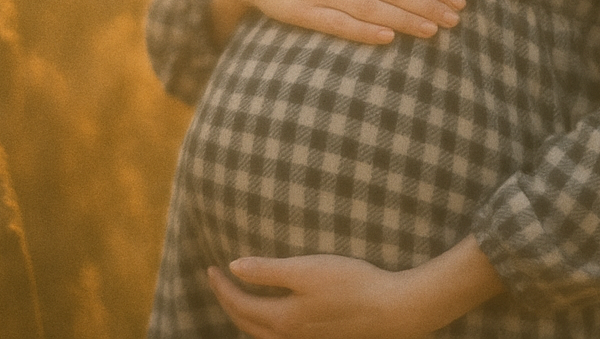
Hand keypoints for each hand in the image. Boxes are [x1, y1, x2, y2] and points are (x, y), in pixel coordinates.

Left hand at [206, 254, 436, 338]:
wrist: (388, 309)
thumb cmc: (349, 284)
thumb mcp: (306, 270)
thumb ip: (268, 270)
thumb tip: (233, 268)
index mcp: (282, 319)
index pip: (239, 305)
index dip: (222, 287)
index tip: (210, 268)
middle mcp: (288, 337)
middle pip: (245, 324)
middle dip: (227, 302)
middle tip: (216, 280)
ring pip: (260, 335)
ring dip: (243, 317)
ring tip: (236, 297)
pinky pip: (276, 337)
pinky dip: (262, 325)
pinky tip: (271, 314)